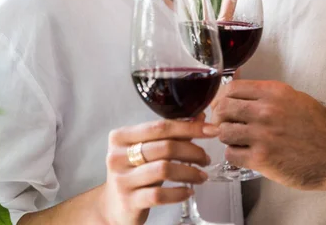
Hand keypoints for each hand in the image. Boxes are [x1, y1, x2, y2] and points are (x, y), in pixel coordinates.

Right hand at [99, 116, 218, 224]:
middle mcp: (118, 156)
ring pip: (164, 169)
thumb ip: (171, 134)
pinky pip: (159, 194)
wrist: (114, 207)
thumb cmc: (134, 174)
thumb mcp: (148, 151)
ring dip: (189, 172)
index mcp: (121, 137)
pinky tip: (188, 191)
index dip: (189, 127)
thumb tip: (199, 117)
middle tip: (205, 158)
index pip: (160, 127)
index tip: (211, 130)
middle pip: (165, 147)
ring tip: (201, 176)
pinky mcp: (129, 201)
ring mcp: (122, 179)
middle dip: (192, 151)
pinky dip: (178, 192)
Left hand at [212, 80, 325, 191]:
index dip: (222, 98)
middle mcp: (266, 110)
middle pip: (223, 108)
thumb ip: (268, 95)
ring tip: (239, 140)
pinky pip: (231, 154)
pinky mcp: (261, 159)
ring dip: (228, 137)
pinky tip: (246, 154)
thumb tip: (239, 93)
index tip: (222, 105)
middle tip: (227, 124)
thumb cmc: (319, 127)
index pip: (232, 88)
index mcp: (275, 92)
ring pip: (223, 132)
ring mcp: (263, 135)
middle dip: (221, 117)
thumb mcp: (296, 99)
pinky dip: (235, 155)